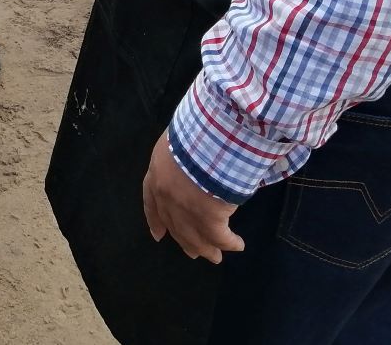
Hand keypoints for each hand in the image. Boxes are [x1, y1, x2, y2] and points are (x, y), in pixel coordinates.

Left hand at [141, 132, 245, 262]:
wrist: (208, 138)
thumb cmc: (194, 132)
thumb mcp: (176, 141)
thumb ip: (177, 157)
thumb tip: (190, 162)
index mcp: (156, 177)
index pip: (151, 203)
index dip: (155, 221)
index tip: (158, 235)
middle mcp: (167, 199)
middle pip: (176, 227)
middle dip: (186, 242)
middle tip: (194, 254)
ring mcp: (187, 212)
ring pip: (196, 238)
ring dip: (207, 250)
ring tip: (216, 258)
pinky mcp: (209, 219)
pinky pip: (221, 238)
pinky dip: (230, 243)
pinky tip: (238, 245)